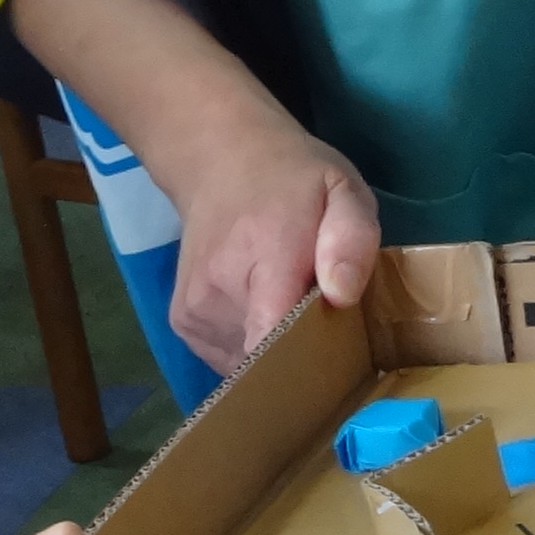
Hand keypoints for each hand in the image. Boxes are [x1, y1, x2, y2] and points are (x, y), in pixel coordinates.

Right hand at [162, 109, 379, 371]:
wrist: (219, 160)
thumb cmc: (292, 180)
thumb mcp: (343, 190)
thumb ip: (351, 239)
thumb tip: (342, 296)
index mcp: (263, 258)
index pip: (269, 339)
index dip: (304, 370)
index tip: (331, 374)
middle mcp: (217, 292)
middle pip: (268, 362)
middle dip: (301, 354)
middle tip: (321, 317)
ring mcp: (194, 312)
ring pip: (249, 364)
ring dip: (274, 350)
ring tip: (286, 304)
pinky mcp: (183, 324)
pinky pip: (228, 357)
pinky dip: (250, 344)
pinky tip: (260, 308)